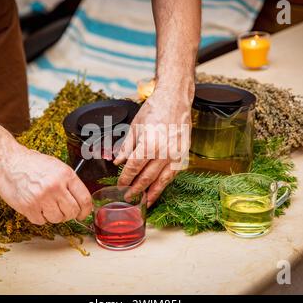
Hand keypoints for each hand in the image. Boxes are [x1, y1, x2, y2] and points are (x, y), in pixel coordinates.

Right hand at [0, 145, 91, 224]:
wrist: (8, 161)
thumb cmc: (32, 163)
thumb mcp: (57, 166)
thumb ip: (69, 182)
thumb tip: (81, 201)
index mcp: (66, 175)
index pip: (84, 199)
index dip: (86, 210)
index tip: (83, 214)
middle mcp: (55, 187)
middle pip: (72, 211)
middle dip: (69, 214)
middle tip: (63, 211)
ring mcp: (41, 198)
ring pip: (57, 219)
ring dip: (54, 216)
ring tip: (47, 205)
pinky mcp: (28, 206)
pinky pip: (41, 221)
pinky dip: (39, 217)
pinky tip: (35, 206)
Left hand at [114, 84, 192, 206]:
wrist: (175, 100)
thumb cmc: (154, 110)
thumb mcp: (135, 127)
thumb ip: (126, 147)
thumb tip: (118, 162)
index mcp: (149, 144)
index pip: (134, 168)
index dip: (125, 179)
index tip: (120, 185)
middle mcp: (164, 152)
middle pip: (147, 178)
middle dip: (136, 190)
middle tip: (128, 198)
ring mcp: (176, 155)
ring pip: (162, 180)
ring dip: (152, 193)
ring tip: (144, 202)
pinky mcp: (184, 155)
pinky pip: (173, 174)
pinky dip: (165, 183)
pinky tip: (158, 189)